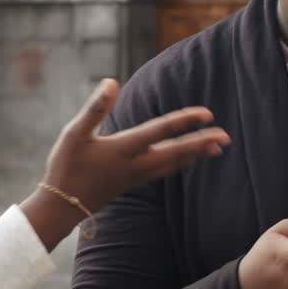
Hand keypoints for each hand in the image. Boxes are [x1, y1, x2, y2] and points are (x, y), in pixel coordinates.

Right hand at [41, 78, 230, 212]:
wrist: (60, 207)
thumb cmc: (65, 166)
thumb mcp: (74, 133)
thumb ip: (95, 108)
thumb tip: (111, 81)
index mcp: (122, 149)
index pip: (159, 131)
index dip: (184, 121)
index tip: (207, 114)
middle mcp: (134, 165)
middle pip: (174, 152)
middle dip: (201, 144)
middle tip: (226, 137)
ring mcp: (135, 177)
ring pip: (172, 165)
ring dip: (195, 155)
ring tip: (216, 149)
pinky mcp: (131, 184)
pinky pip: (163, 173)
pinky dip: (179, 165)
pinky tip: (186, 161)